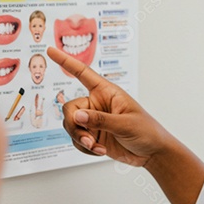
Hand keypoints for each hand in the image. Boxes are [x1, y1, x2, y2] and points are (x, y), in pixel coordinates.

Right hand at [46, 46, 169, 166]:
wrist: (152, 153)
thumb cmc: (146, 131)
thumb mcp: (125, 124)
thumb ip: (100, 120)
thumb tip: (76, 116)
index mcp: (107, 92)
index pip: (83, 73)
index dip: (66, 61)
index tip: (51, 50)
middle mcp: (97, 104)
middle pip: (70, 108)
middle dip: (74, 126)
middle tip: (87, 139)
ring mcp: (93, 120)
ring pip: (71, 126)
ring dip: (80, 139)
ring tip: (97, 147)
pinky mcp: (92, 135)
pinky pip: (77, 139)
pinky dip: (85, 147)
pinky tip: (100, 150)